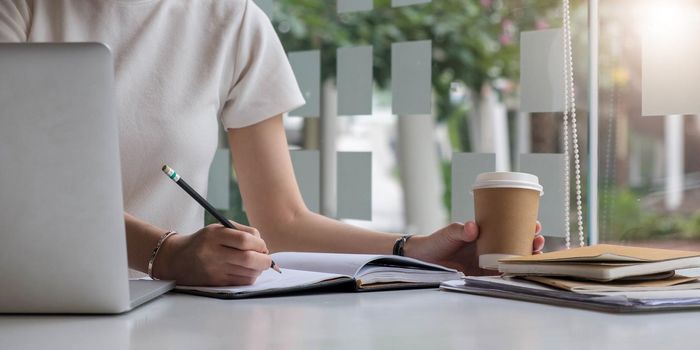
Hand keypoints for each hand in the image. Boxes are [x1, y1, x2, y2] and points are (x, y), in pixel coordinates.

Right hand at [152, 221, 271, 285]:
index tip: (263, 246)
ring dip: (258, 269)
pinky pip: (241, 283)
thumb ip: (243, 232)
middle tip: (266, 258)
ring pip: (248, 273)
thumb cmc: (204, 242)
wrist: (176, 259)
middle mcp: (213, 254)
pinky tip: (247, 272)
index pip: (245, 240)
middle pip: (249, 259)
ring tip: (255, 264)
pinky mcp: (215, 284)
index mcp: (214, 236)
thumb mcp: (218, 229)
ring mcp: (214, 271)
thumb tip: (264, 247)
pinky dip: (250, 277)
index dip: (260, 244)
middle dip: (264, 260)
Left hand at [404, 221, 543, 275]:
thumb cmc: (436, 242)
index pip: (508, 227)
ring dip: (525, 258)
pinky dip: (511, 275)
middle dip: (530, 242)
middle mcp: (489, 247)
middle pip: (515, 244)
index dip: (524, 225)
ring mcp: (486, 262)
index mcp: (484, 233)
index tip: (535, 223)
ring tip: (535, 255)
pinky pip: (499, 276)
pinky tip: (521, 273)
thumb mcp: (448, 232)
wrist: (422, 259)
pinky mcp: (480, 276)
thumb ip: (460, 230)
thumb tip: (473, 228)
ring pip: (511, 260)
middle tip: (538, 239)